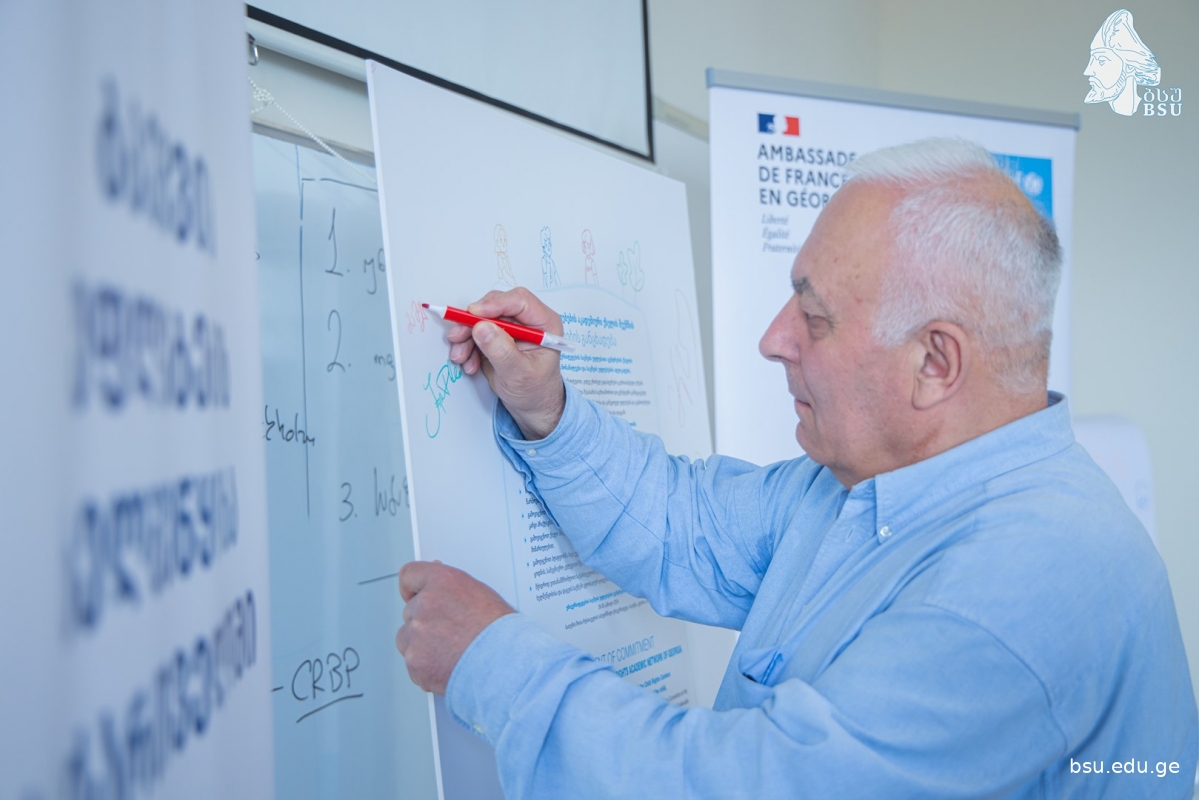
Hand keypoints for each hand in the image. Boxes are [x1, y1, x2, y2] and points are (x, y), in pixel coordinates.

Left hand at [395, 561, 514, 694]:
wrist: (505, 663)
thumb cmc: (501, 632)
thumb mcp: (481, 595)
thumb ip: (452, 591)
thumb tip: (441, 591)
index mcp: (442, 581)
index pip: (410, 575)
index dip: (411, 588)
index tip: (411, 595)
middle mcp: (425, 604)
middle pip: (410, 612)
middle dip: (424, 623)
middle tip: (448, 634)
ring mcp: (417, 633)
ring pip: (407, 639)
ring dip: (421, 646)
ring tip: (450, 653)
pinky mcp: (415, 661)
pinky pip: (413, 664)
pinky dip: (426, 669)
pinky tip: (449, 666)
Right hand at [446, 288, 566, 439]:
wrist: (532, 408)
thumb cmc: (536, 391)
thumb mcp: (519, 373)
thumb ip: (501, 350)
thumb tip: (481, 327)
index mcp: (544, 324)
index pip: (519, 301)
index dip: (495, 304)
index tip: (474, 314)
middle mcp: (527, 322)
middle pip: (495, 307)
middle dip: (473, 322)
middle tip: (458, 336)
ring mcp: (510, 330)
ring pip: (480, 320)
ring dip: (466, 337)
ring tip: (461, 357)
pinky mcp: (495, 339)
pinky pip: (474, 334)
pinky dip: (467, 347)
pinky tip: (469, 364)